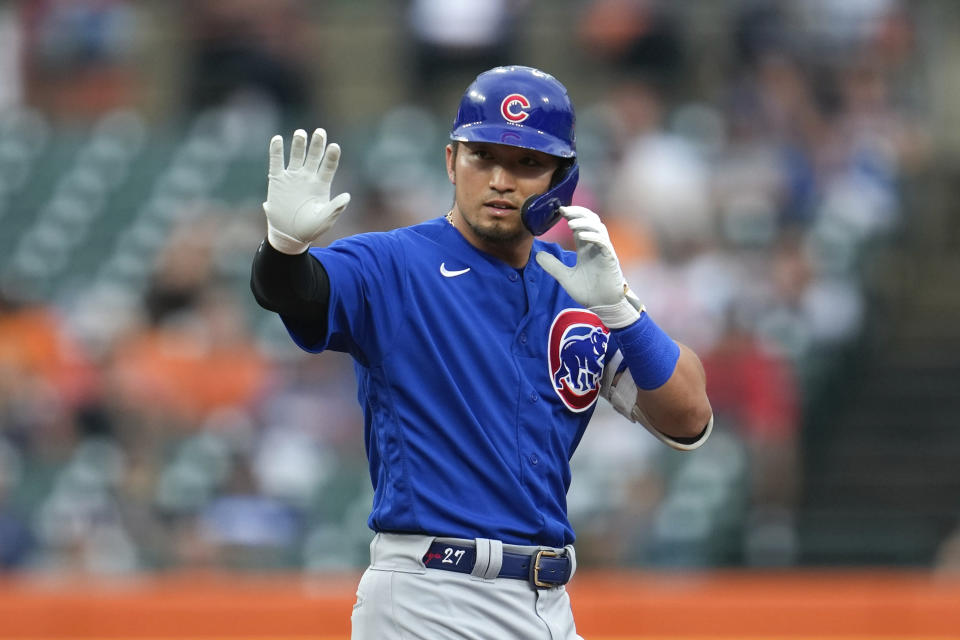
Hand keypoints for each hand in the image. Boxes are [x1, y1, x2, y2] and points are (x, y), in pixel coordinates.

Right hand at [263, 128, 350, 253]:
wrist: (289, 235)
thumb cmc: (310, 229)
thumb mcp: (324, 220)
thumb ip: (335, 208)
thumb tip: (347, 196)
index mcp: (322, 185)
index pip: (328, 167)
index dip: (331, 157)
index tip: (335, 146)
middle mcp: (308, 177)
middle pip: (314, 157)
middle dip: (317, 144)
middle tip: (320, 132)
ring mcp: (293, 177)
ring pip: (297, 156)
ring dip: (299, 144)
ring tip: (300, 133)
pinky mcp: (277, 180)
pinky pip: (277, 162)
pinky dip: (276, 151)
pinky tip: (277, 139)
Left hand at [536, 206, 643, 328]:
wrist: (603, 305)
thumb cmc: (588, 291)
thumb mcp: (565, 277)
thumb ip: (553, 265)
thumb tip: (537, 256)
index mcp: (585, 247)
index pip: (580, 224)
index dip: (571, 215)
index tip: (558, 210)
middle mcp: (595, 245)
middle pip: (590, 220)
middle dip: (578, 212)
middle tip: (564, 210)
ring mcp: (604, 251)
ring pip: (598, 228)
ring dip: (584, 223)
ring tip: (570, 223)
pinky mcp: (610, 259)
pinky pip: (603, 243)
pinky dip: (593, 237)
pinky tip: (581, 236)